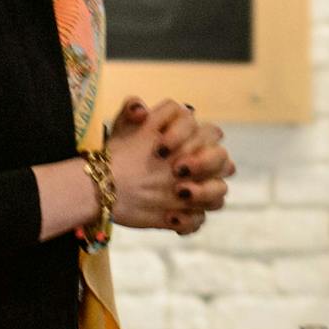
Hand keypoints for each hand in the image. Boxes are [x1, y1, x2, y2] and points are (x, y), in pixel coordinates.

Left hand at [107, 99, 210, 233]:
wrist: (105, 183)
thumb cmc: (119, 149)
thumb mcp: (121, 126)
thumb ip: (131, 108)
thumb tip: (142, 111)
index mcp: (191, 138)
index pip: (208, 131)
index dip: (186, 137)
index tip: (160, 147)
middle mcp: (199, 162)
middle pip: (223, 159)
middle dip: (205, 163)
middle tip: (177, 169)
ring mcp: (195, 189)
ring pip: (220, 191)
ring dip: (205, 192)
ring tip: (179, 192)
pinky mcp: (186, 213)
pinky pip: (199, 219)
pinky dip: (188, 220)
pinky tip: (169, 217)